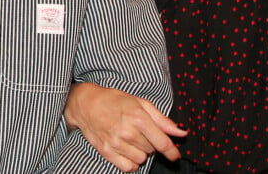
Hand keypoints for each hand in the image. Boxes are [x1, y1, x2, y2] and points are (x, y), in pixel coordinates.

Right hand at [64, 83, 187, 171]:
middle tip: (141, 132)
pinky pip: (128, 167)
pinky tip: (127, 149)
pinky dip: (131, 162)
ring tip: (132, 139)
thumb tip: (180, 132)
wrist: (87, 104)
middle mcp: (128, 131)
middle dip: (151, 143)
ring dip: (141, 152)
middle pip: (152, 150)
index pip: (162, 142)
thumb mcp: (140, 102)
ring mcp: (116, 143)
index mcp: (138, 117)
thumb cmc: (115, 100)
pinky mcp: (107, 152)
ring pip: (141, 159)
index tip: (175, 155)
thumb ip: (162, 119)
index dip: (172, 151)